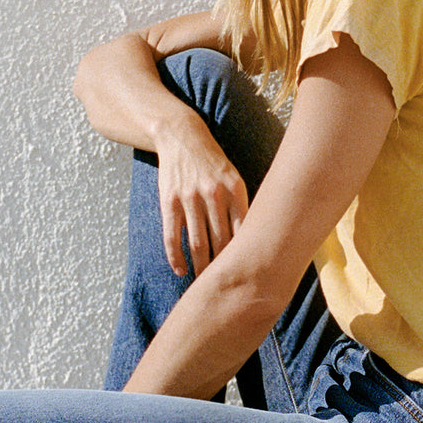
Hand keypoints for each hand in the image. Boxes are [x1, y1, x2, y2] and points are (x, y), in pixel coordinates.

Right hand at [156, 115, 249, 276]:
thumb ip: (242, 206)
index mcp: (235, 189)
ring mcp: (189, 197)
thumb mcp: (234, 177)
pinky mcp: (168, 200)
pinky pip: (172, 235)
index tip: (251, 276)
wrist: (181, 136)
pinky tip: (180, 271)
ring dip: (201, 267)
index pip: (244, 231)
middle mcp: (213, 194)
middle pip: (221, 241)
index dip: (246, 255)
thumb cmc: (212, 163)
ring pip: (197, 242)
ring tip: (205, 284)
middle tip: (229, 286)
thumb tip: (254, 240)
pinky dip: (175, 256)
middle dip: (225, 267)